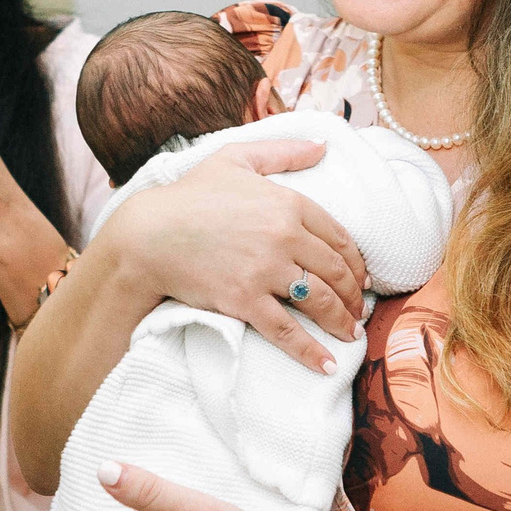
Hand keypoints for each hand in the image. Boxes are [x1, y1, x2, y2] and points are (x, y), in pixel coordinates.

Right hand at [108, 138, 367, 371]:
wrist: (148, 234)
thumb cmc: (189, 194)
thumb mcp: (236, 158)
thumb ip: (283, 151)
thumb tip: (323, 145)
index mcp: (288, 203)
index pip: (340, 237)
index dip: (356, 262)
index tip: (362, 278)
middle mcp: (284, 236)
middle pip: (335, 271)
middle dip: (353, 295)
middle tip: (358, 310)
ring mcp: (266, 270)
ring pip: (319, 301)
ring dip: (341, 321)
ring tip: (351, 334)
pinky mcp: (245, 301)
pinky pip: (287, 331)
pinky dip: (311, 351)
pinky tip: (328, 365)